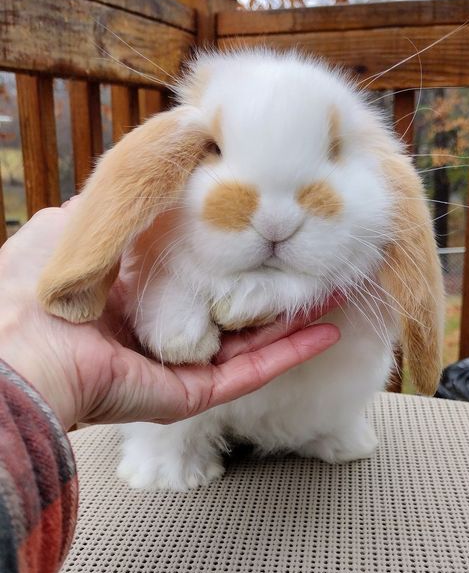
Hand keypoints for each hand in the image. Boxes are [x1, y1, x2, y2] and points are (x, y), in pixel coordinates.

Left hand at [0, 203, 340, 430]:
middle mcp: (159, 326)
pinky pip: (248, 372)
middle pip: (231, 306)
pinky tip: (326, 328)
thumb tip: (157, 178)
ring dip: (292, 317)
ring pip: (249, 340)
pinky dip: (288, 352)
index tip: (267, 226)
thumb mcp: (82, 223)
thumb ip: (122, 205)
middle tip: (311, 260)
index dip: (234, 249)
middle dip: (272, 284)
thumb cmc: (41, 280)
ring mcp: (177, 363)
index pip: (198, 268)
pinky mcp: (189, 393)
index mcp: (133, 288)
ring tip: (333, 289)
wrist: (22, 346)